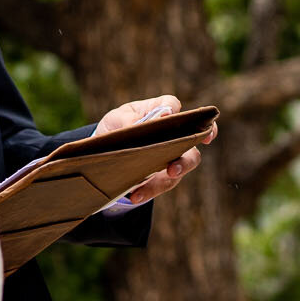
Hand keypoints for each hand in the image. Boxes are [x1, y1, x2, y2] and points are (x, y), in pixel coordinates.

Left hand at [94, 94, 214, 205]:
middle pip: (193, 137)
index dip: (174, 110)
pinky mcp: (164, 175)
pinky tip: (136, 195)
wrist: (106, 152)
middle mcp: (174, 133)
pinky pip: (163, 184)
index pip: (172, 105)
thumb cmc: (117, 127)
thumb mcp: (117, 119)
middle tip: (180, 156)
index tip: (169, 116)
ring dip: (178, 169)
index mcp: (160, 111)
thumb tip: (147, 121)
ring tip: (170, 173)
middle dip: (193, 142)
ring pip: (186, 163)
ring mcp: (173, 155)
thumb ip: (130, 119)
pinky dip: (150, 190)